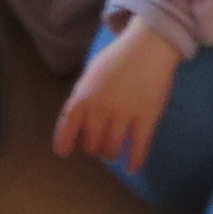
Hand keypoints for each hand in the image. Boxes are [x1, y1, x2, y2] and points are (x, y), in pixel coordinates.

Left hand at [54, 20, 184, 170]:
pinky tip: (132, 167)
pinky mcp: (146, 118)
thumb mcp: (92, 73)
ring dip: (111, 154)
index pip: (68, 124)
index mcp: (84, 95)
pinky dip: (135, 160)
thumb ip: (83, 95)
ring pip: (112, 148)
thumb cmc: (119, 57)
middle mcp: (100, 108)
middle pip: (91, 142)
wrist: (149, 45)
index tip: (63, 153)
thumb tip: (78, 118)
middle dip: (94, 147)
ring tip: (113, 152)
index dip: (64, 140)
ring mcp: (124, 114)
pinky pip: (138, 147)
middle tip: (99, 146)